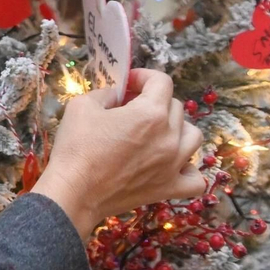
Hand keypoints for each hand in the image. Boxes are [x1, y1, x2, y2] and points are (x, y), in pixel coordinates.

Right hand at [32, 69, 205, 240]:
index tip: (128, 84)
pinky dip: (188, 169)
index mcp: (150, 114)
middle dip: (154, 101)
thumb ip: (106, 93)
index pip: (161, 82)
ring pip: (193, 136)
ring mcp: (173, 165)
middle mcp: (169, 137)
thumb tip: (118, 95)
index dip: (144, 77)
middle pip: (175, 107)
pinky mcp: (169, 188)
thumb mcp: (81, 105)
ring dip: (177, 129)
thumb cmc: (75, 148)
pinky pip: (196, 178)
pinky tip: (172, 165)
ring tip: (156, 134)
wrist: (73, 193)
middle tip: (131, 109)